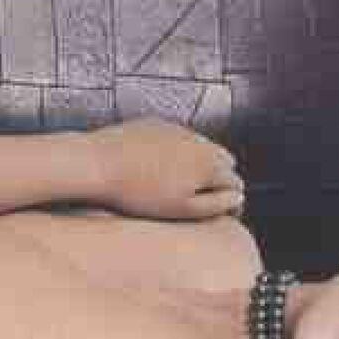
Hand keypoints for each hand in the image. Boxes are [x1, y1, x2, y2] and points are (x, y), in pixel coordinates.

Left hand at [92, 117, 246, 222]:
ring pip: (200, 147)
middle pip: (223, 161)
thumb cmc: (139, 193)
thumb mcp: (182, 209)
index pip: (236, 183)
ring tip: (178, 185)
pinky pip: (176, 138)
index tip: (217, 214)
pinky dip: (175, 151)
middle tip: (200, 199)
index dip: (229, 201)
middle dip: (218, 179)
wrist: (100, 164)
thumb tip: (238, 198)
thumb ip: (217, 204)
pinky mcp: (156, 124)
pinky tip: (157, 168)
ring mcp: (177, 129)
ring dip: (198, 164)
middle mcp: (199, 141)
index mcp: (210, 163)